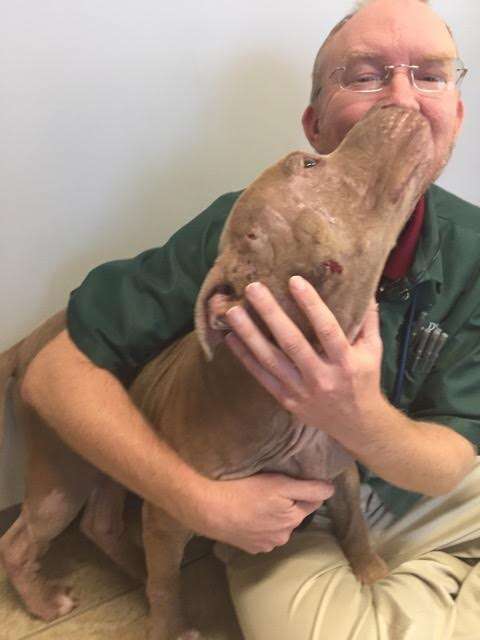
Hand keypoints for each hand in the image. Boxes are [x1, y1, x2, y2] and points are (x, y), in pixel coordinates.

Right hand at [199, 473, 333, 552]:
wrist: (209, 509)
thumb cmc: (244, 491)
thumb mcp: (279, 484)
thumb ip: (308, 488)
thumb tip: (331, 490)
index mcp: (293, 519)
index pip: (311, 500)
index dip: (305, 487)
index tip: (293, 478)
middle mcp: (283, 536)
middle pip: (294, 513)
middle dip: (288, 502)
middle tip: (270, 487)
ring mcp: (265, 545)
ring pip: (277, 524)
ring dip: (273, 514)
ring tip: (257, 500)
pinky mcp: (249, 547)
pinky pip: (261, 533)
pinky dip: (259, 524)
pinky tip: (247, 513)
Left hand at [224, 276, 383, 443]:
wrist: (357, 425)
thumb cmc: (364, 380)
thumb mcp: (373, 351)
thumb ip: (367, 320)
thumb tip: (364, 287)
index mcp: (345, 361)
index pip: (327, 329)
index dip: (311, 304)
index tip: (294, 280)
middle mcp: (321, 376)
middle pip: (292, 342)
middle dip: (270, 313)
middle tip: (253, 288)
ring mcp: (301, 390)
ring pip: (271, 359)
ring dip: (249, 334)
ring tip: (233, 312)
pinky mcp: (286, 399)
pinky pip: (262, 377)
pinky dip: (245, 358)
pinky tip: (231, 338)